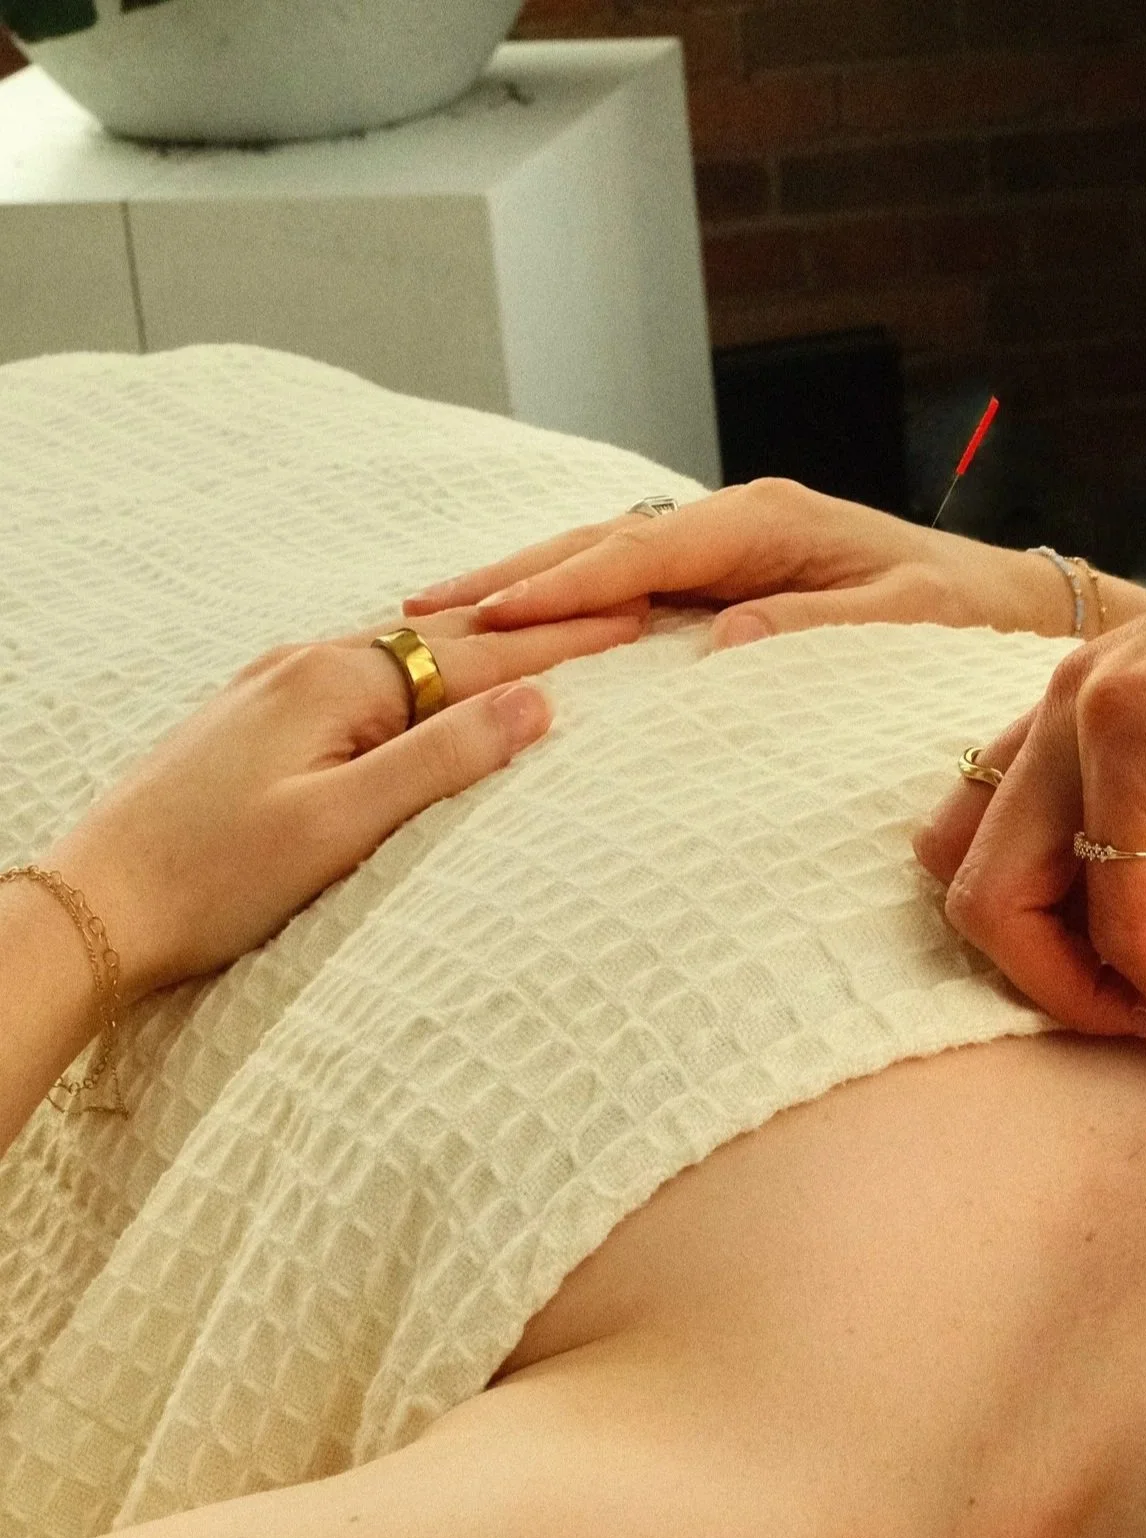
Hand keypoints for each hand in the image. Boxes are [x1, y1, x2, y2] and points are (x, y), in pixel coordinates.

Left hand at [43, 609, 640, 997]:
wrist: (94, 905)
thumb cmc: (213, 878)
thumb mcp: (343, 825)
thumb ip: (443, 760)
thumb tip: (539, 703)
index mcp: (338, 681)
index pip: (484, 655)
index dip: (567, 642)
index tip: (637, 619)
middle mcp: (307, 665)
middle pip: (450, 639)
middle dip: (537, 628)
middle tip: (617, 608)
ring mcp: (277, 688)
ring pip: (409, 656)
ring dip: (486, 647)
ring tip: (552, 634)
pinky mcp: (259, 721)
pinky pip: (370, 678)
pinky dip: (430, 674)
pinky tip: (443, 678)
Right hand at [402, 479, 1139, 645]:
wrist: (1020, 607)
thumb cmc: (969, 615)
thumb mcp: (906, 619)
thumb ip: (819, 626)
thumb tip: (718, 639)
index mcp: (769, 522)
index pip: (639, 553)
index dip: (559, 587)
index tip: (485, 619)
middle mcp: (741, 524)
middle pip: (599, 545)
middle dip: (507, 578)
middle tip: (413, 613)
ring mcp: (733, 548)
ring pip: (605, 561)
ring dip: (524, 587)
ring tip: (438, 618)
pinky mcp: (736, 577)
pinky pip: (633, 588)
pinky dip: (571, 602)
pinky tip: (521, 630)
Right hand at [914, 366, 1145, 1099]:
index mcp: (1124, 738)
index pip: (1119, 926)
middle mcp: (1070, 709)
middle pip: (991, 898)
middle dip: (1072, 988)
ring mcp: (1070, 690)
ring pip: (981, 843)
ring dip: (1042, 926)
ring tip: (1144, 973)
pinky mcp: (1095, 686)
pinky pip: (1017, 793)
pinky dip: (1050, 862)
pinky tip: (1138, 896)